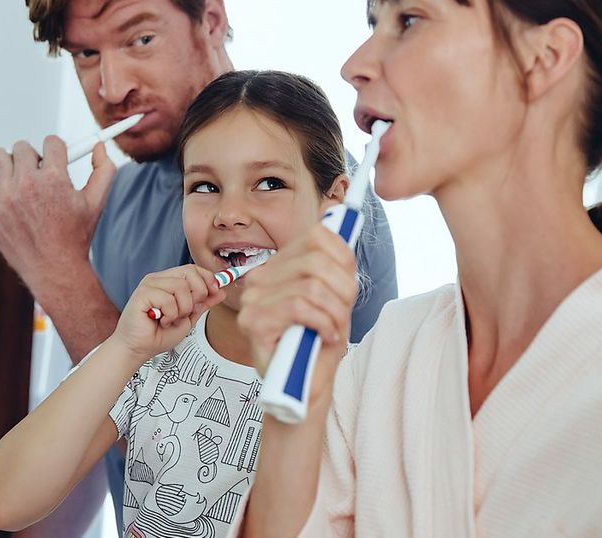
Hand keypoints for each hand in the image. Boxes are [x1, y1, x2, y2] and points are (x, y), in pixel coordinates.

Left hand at [0, 137, 115, 291]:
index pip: (51, 142)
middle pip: (23, 147)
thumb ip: (104, 170)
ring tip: (18, 182)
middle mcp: (28, 184)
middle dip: (32, 158)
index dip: (56, 150)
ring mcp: (6, 197)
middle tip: (38, 174)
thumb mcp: (97, 202)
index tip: (55, 159)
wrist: (55, 270)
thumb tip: (98, 147)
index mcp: (55, 179)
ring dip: (9, 165)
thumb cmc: (75, 237)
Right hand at [113, 265, 225, 362]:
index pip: (193, 269)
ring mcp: (149, 285)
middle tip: (187, 312)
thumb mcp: (188, 318)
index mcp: (169, 281)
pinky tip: (161, 321)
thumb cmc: (158, 335)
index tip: (215, 292)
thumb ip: (203, 304)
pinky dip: (170, 315)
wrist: (138, 350)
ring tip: (171, 319)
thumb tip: (221, 291)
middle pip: (190, 272)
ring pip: (181, 287)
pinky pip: (168, 299)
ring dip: (182, 309)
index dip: (208, 279)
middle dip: (197, 294)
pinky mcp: (142, 294)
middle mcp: (159, 279)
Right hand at [238, 224, 357, 393]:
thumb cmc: (319, 343)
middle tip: (343, 314)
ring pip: (310, 285)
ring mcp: (254, 300)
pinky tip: (324, 336)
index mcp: (280, 266)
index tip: (348, 288)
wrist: (307, 387)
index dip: (343, 259)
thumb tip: (337, 213)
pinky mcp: (253, 322)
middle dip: (342, 289)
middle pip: (316, 260)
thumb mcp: (336, 295)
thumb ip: (335, 260)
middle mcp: (261, 277)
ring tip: (334, 328)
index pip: (316, 236)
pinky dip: (322, 322)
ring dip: (334, 311)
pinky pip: (299, 307)